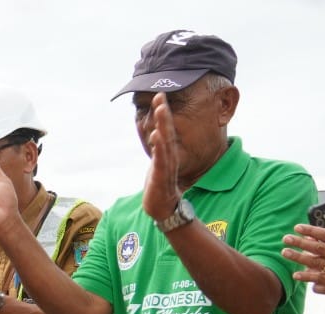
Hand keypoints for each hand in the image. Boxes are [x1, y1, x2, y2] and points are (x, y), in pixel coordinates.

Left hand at [141, 93, 181, 222]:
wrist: (163, 207)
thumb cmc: (160, 184)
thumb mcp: (158, 162)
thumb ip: (158, 147)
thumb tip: (155, 132)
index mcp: (167, 151)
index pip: (165, 128)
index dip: (162, 112)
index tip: (159, 94)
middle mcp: (169, 155)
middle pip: (167, 131)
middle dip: (163, 113)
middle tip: (160, 95)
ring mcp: (166, 165)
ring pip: (165, 142)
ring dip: (163, 124)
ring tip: (160, 109)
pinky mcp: (161, 177)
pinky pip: (160, 160)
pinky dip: (159, 148)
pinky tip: (156, 136)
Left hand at [283, 223, 324, 298]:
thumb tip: (313, 237)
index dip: (312, 231)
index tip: (298, 227)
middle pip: (320, 248)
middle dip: (301, 243)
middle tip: (286, 239)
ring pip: (317, 264)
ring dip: (300, 258)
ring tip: (285, 252)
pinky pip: (321, 281)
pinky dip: (309, 277)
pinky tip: (297, 275)